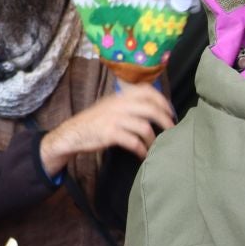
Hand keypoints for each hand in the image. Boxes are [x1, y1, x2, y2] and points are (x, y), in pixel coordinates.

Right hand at [41, 86, 174, 173]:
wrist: (72, 133)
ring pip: (144, 127)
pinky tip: (143, 154)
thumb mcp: (109, 106)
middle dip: (165, 121)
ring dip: (153, 140)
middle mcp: (118, 105)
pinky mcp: (110, 134)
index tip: (170, 111)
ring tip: (155, 147)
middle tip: (172, 131)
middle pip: (151, 109)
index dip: (162, 100)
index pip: (147, 90)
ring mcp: (114, 119)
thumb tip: (151, 108)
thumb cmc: (94, 122)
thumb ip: (127, 104)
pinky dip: (142, 150)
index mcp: (120, 97)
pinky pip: (134, 142)